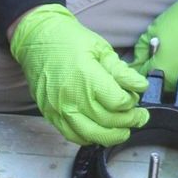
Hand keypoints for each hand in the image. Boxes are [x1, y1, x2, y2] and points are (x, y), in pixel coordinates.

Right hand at [10, 5, 149, 145]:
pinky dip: (91, 138)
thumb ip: (121, 71)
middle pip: (109, 121)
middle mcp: (72, 97)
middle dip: (129, 121)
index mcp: (87, 77)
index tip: (134, 97)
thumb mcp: (101, 49)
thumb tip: (141, 86)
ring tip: (124, 129)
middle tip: (139, 116)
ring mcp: (59, 109)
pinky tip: (101, 130)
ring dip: (113, 136)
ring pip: (92, 134)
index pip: (118, 102)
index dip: (131, 102)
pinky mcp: (50, 115)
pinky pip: (73, 136)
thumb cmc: (69, 41)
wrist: (36, 39)